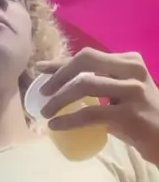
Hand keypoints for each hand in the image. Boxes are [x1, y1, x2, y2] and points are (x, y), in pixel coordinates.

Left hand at [37, 49, 158, 164]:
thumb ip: (101, 84)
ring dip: (59, 99)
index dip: (61, 62)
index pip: (88, 56)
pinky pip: (90, 113)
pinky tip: (56, 125)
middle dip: (58, 76)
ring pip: (85, 85)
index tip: (40, 68)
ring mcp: (132, 91)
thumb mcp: (122, 93)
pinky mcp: (128, 115)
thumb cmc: (141, 117)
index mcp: (129, 61)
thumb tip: (62, 86)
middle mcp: (132, 70)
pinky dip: (69, 119)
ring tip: (46, 113)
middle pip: (85, 61)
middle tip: (43, 93)